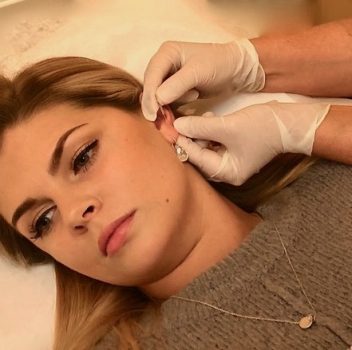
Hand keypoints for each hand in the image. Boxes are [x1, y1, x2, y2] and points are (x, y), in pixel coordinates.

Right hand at [142, 39, 264, 120]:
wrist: (235, 69)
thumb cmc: (219, 64)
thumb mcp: (198, 72)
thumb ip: (177, 85)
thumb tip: (158, 99)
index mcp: (166, 53)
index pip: (151, 77)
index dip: (149, 97)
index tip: (153, 115)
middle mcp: (164, 64)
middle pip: (150, 88)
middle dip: (156, 104)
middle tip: (164, 120)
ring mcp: (169, 78)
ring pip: (158, 97)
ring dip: (169, 105)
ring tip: (194, 97)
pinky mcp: (175, 90)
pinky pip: (168, 103)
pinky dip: (175, 108)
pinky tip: (192, 101)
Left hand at [174, 102, 330, 185]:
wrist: (291, 121)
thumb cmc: (262, 127)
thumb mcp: (228, 126)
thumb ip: (201, 127)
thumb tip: (177, 126)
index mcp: (228, 172)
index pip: (198, 159)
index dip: (184, 142)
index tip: (172, 127)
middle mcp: (228, 171)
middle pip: (200, 156)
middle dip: (192, 138)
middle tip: (183, 121)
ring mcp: (232, 161)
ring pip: (206, 148)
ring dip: (200, 133)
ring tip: (202, 118)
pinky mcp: (234, 151)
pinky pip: (214, 143)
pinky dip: (209, 132)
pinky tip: (210, 119)